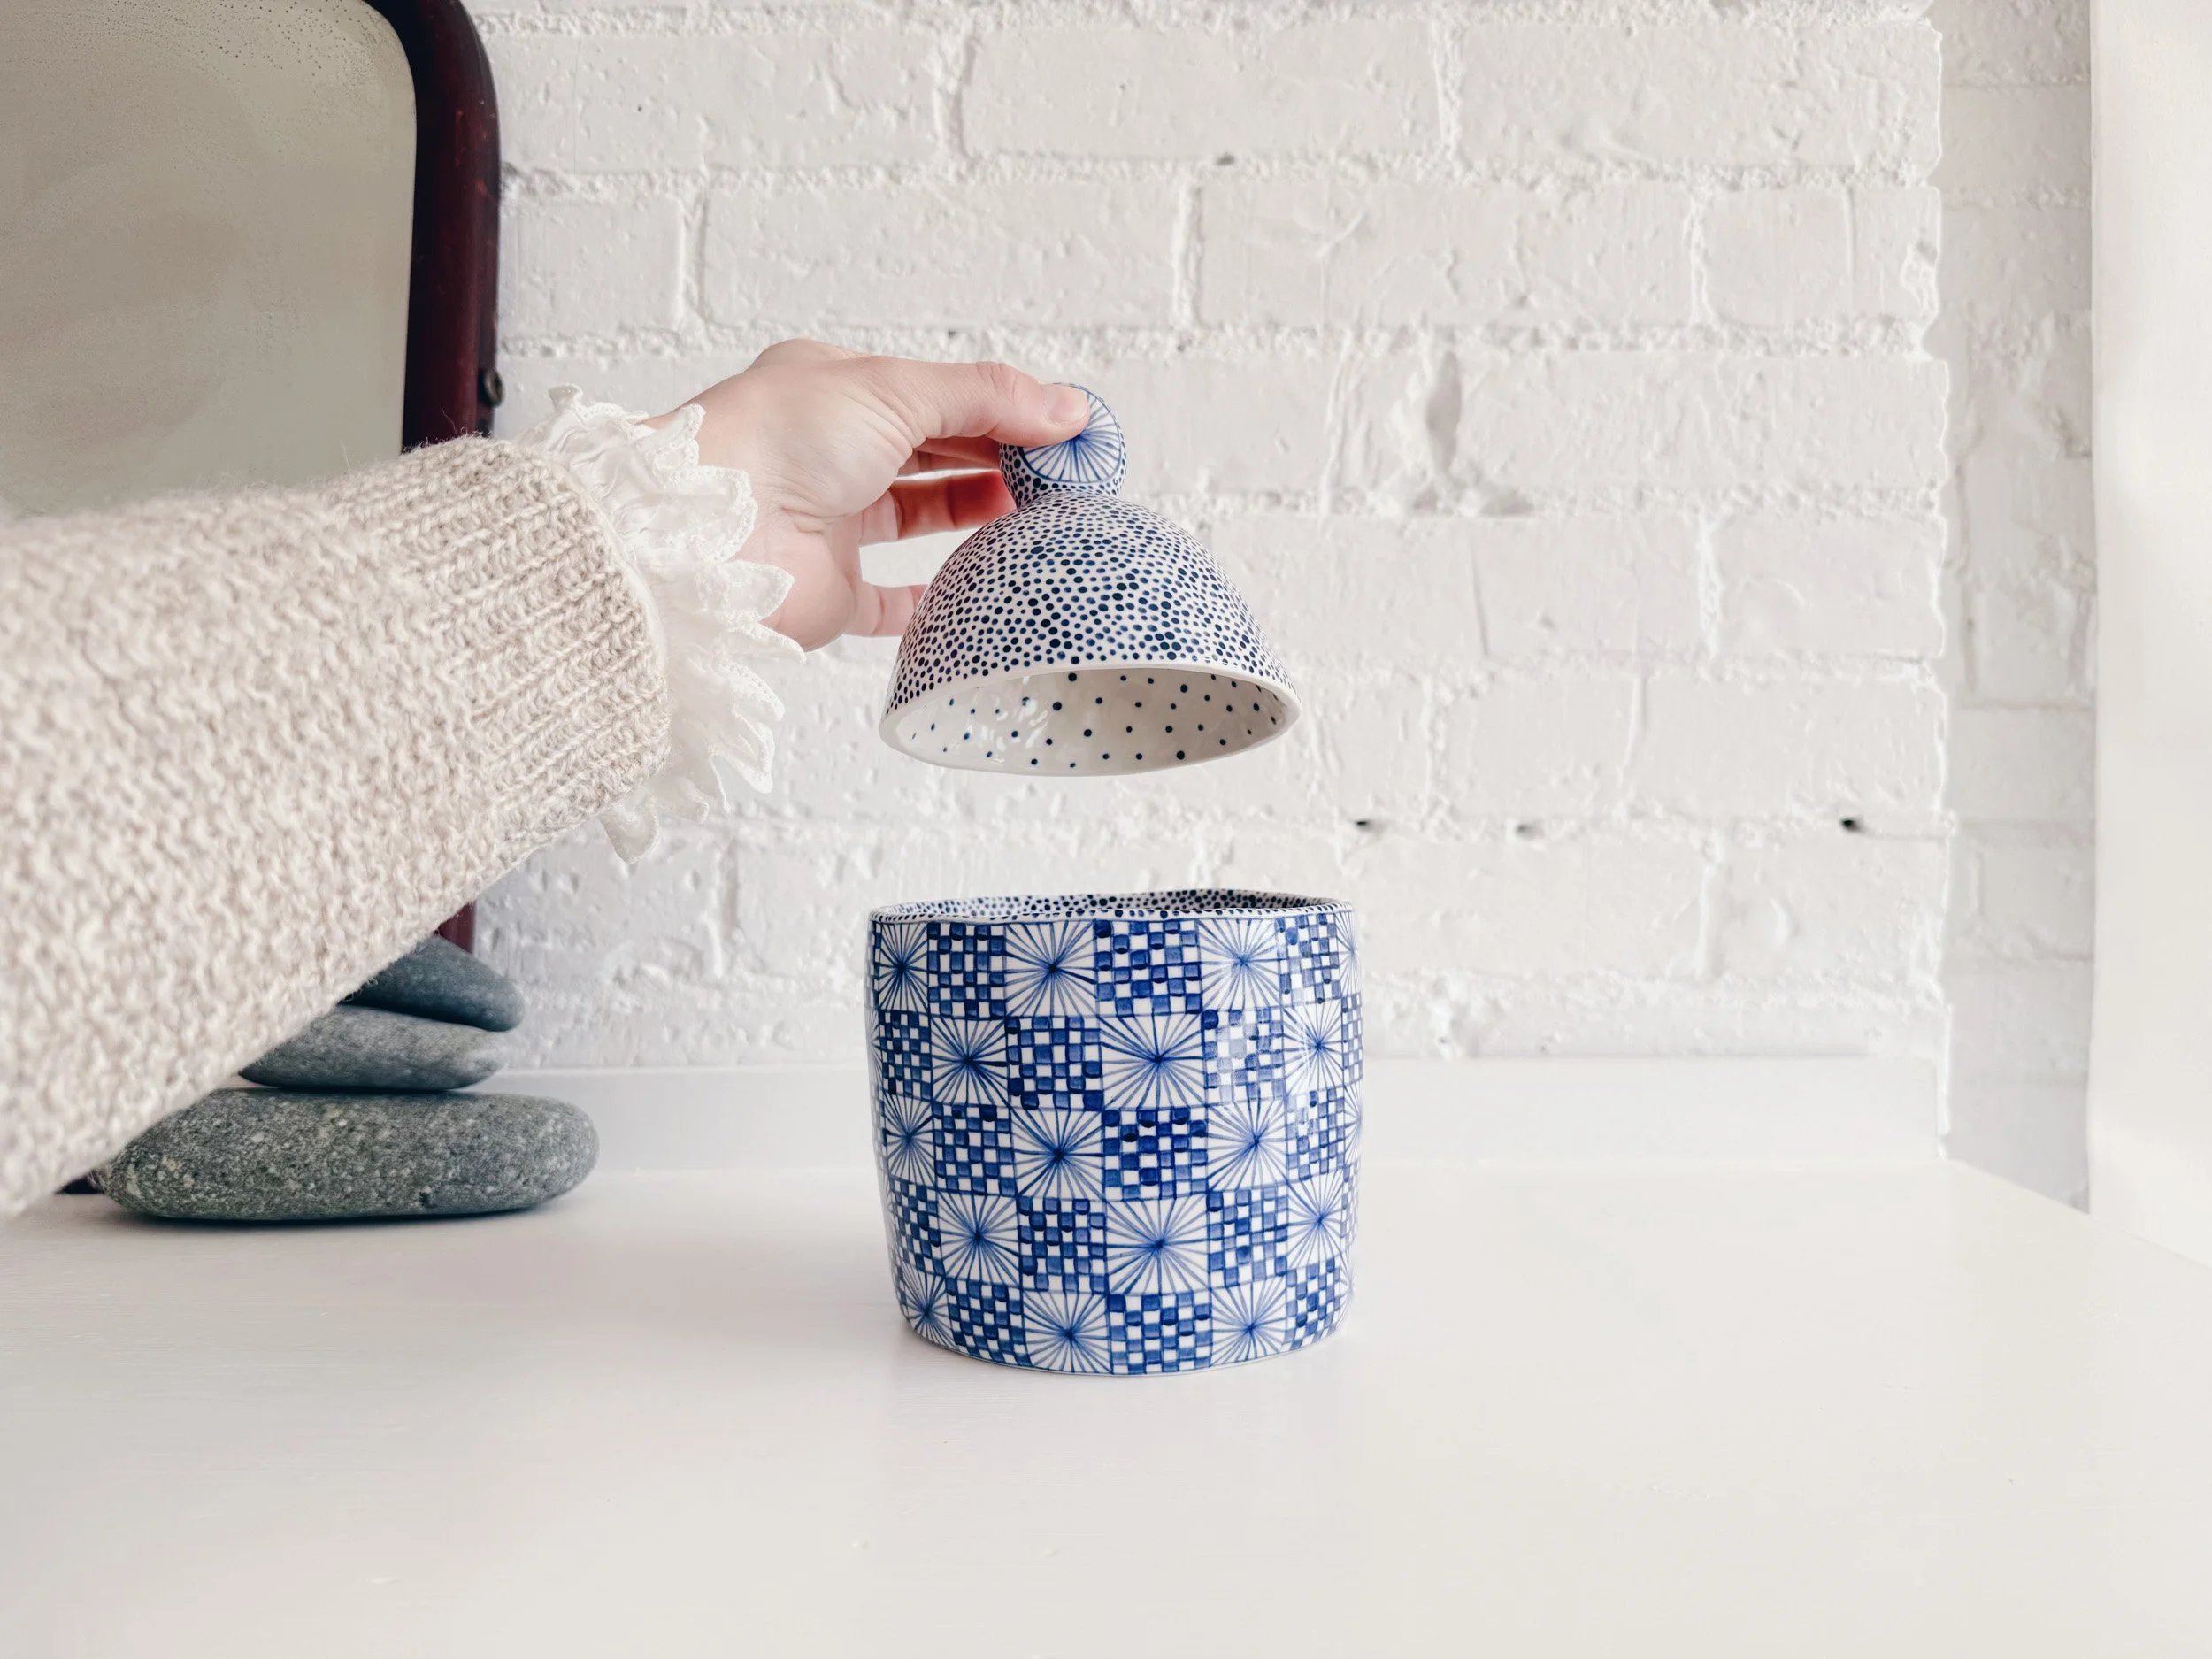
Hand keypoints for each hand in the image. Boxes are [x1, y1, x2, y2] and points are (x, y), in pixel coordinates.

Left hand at [656, 340, 1089, 648]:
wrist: (712, 537)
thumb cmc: (781, 440)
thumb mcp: (898, 390)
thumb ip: (988, 398)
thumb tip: (1070, 407)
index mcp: (834, 391)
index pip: (934, 394)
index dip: (1000, 408)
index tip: (1062, 428)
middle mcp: (828, 454)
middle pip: (930, 451)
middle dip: (997, 456)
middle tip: (1063, 471)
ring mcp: (829, 524)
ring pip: (915, 515)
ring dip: (973, 511)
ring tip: (1036, 512)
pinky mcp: (830, 593)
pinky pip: (890, 601)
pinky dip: (933, 594)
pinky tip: (978, 582)